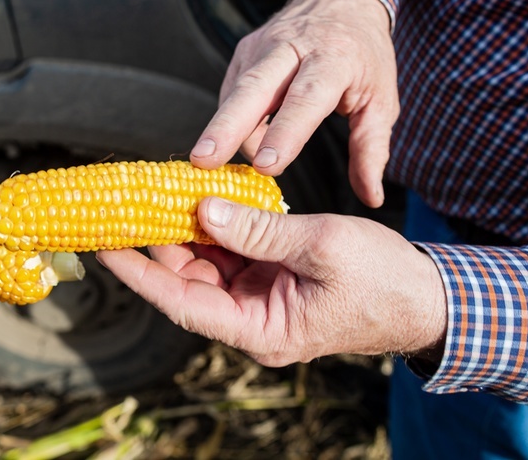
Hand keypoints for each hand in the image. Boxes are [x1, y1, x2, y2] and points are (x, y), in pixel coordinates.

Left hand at [97, 198, 446, 366]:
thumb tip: (203, 210)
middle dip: (155, 246)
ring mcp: (258, 302)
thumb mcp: (321, 247)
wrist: (422, 296)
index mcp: (261, 331)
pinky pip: (228, 256)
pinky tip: (195, 202)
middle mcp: (251, 321)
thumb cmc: (381, 280)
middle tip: (122, 209)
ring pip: (204, 268)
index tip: (105, 250)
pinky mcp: (267, 282)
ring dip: (183, 233)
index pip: (183, 304)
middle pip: (187, 284)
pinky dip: (212, 230)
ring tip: (152, 197)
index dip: (141, 276)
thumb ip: (259, 230)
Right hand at [190, 0, 398, 206]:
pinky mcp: (244, 52)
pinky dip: (231, 122)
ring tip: (207, 163)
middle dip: (227, 126)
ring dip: (220, 128)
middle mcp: (292, 47)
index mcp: (334, 57)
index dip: (285, 132)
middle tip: (204, 160)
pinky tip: (232, 144)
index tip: (265, 166)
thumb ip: (371, 149)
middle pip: (254, 88)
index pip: (306, 97)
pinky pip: (232, 92)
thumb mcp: (381, 100)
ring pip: (236, 91)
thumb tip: (370, 198)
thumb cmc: (364, 58)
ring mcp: (262, 46)